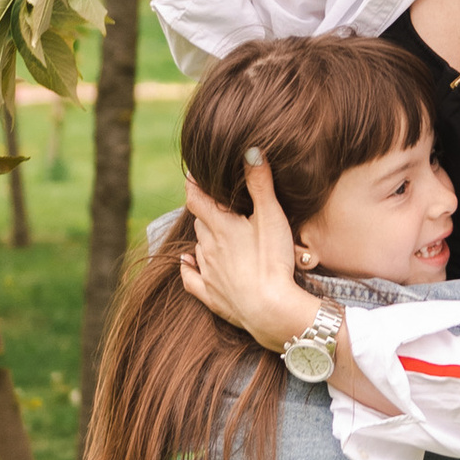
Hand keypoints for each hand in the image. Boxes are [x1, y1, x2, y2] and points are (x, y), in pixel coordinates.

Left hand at [180, 152, 314, 351]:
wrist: (271, 309)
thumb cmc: (272, 260)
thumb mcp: (271, 217)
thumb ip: (260, 183)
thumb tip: (251, 150)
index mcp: (220, 227)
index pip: (197, 199)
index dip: (193, 184)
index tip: (192, 173)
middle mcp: (208, 248)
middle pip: (200, 222)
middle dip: (204, 211)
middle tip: (214, 202)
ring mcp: (208, 273)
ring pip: (198, 246)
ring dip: (204, 236)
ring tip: (213, 229)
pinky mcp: (211, 296)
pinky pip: (191, 278)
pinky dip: (188, 267)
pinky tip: (187, 261)